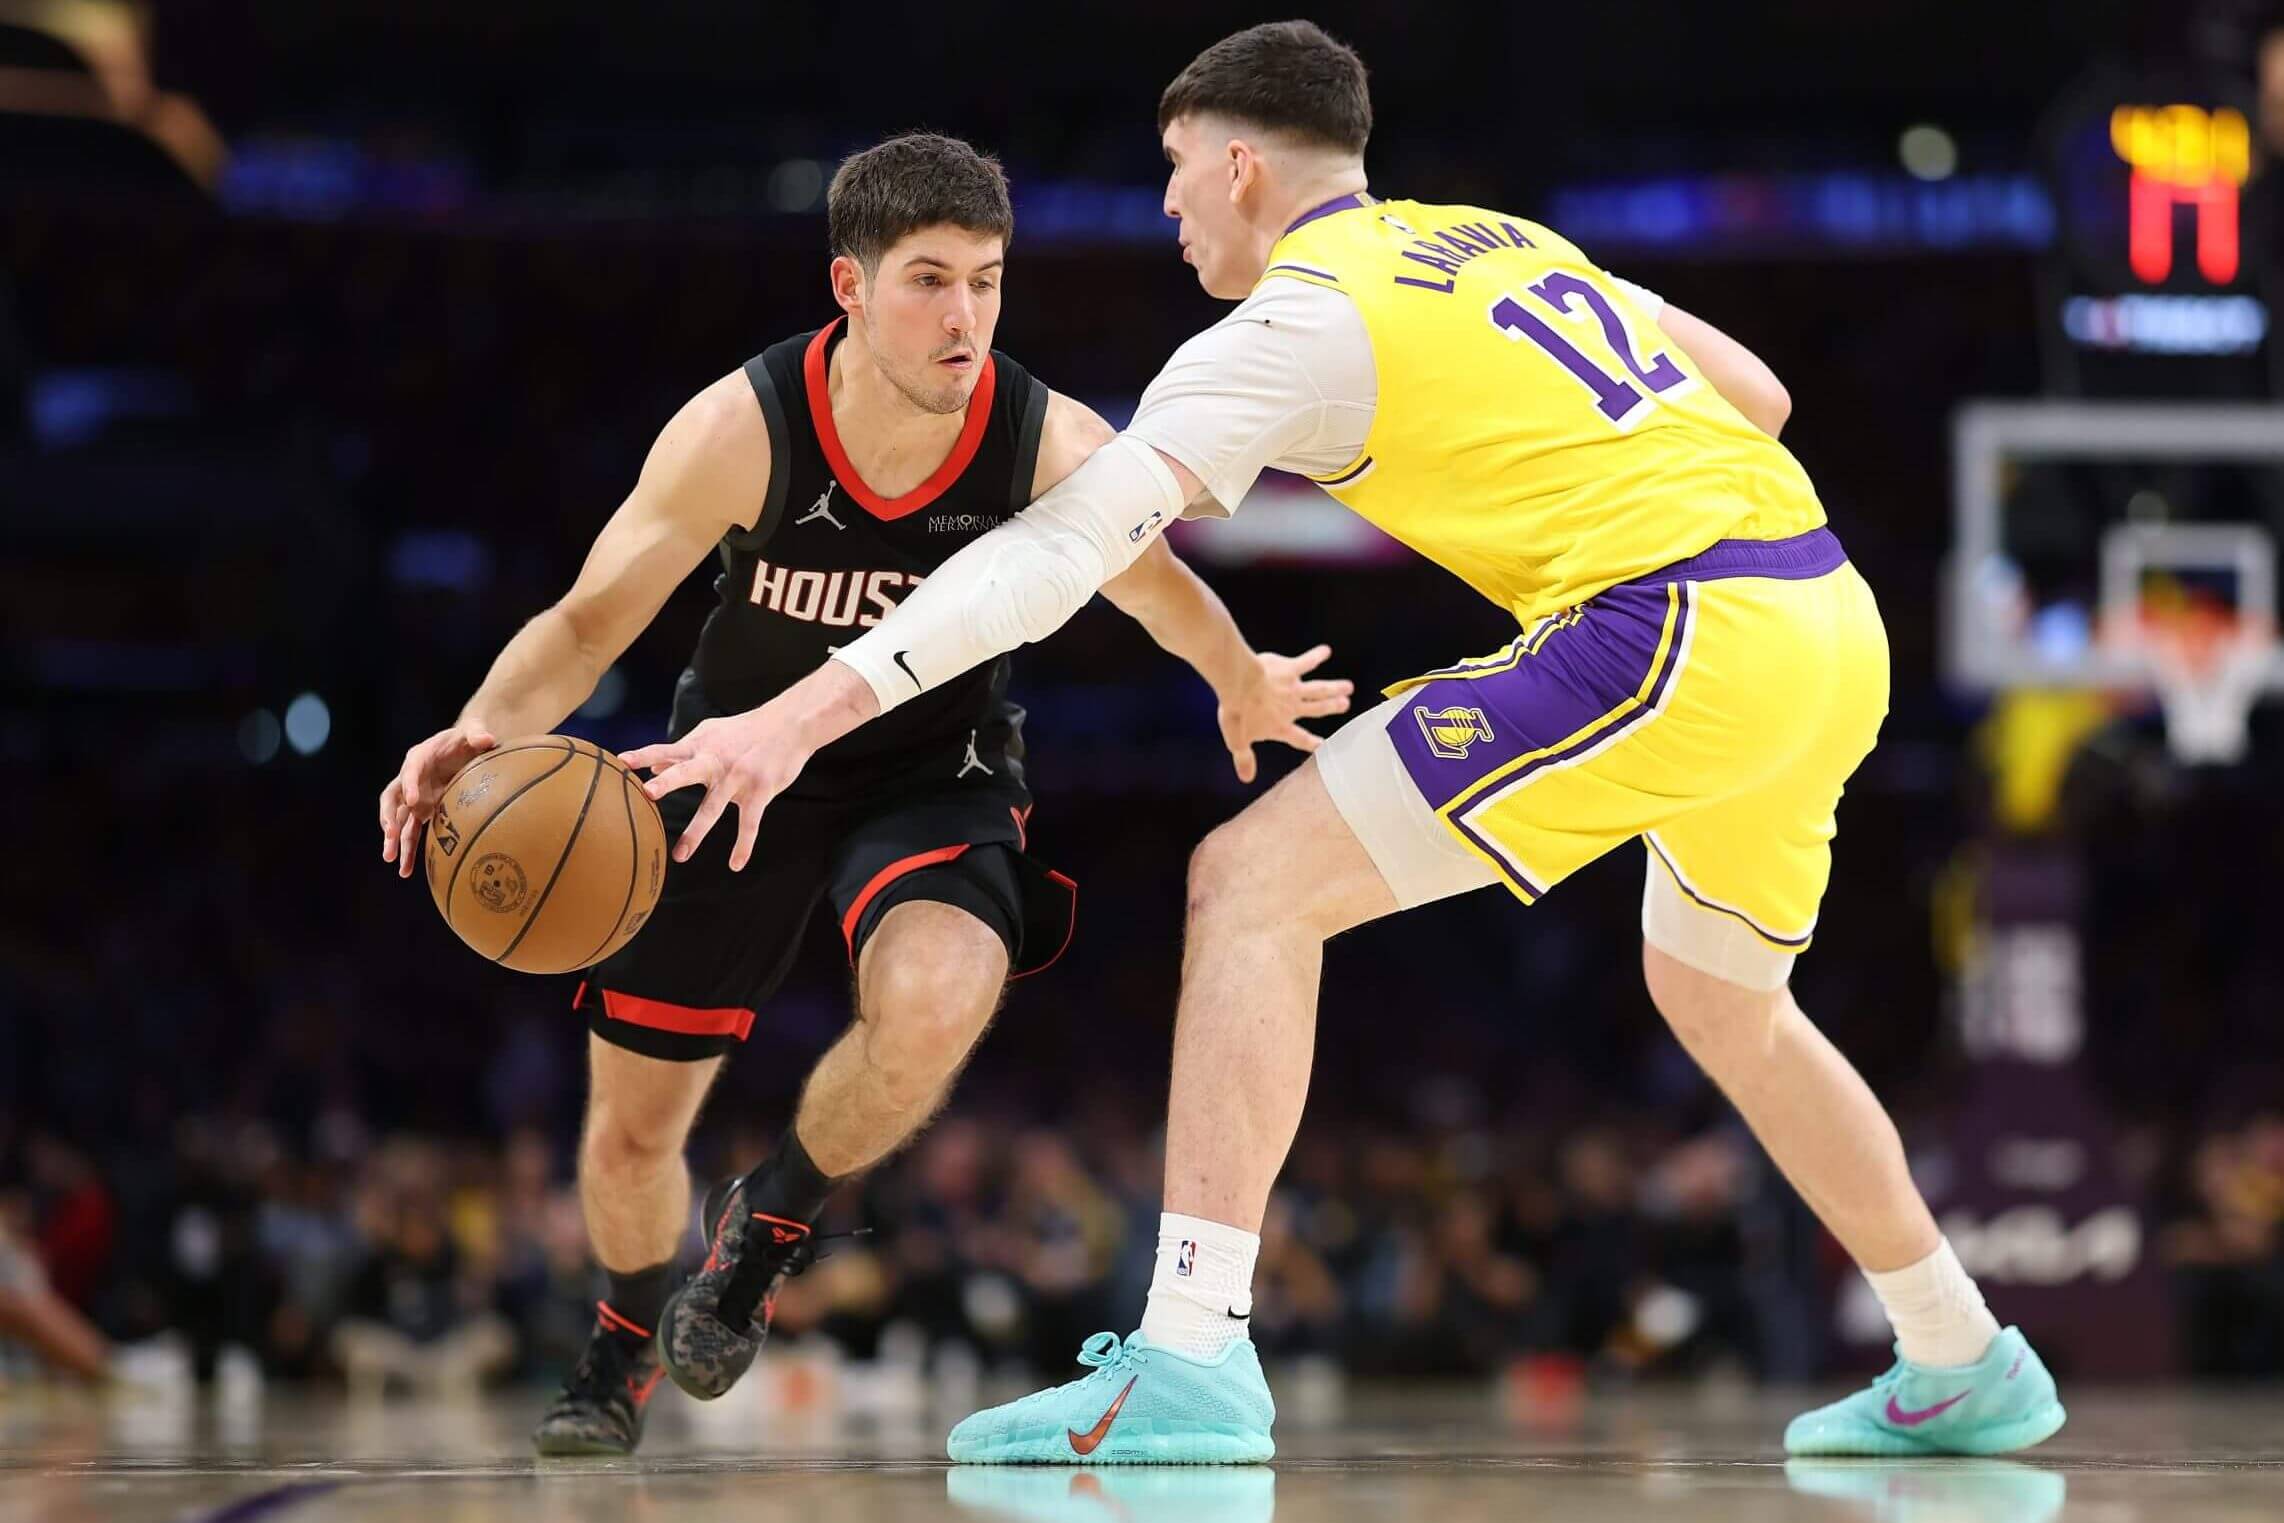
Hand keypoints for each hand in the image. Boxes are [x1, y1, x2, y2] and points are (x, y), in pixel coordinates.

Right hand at [378, 723, 497, 878]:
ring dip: (394, 839)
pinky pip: (411, 831)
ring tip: (391, 859)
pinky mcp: (423, 810)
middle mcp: (411, 778)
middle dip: (389, 815)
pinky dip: (408, 849)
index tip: (414, 800)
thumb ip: (477, 733)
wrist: (466, 747)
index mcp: (421, 756)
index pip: (410, 769)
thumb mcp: (473, 731)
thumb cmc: (467, 738)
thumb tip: (487, 739)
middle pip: (393, 797)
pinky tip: (406, 870)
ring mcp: (415, 796)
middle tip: (390, 833)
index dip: (410, 784)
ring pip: (399, 819)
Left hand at [622, 707, 813, 871]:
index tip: (620, 761)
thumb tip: (651, 767)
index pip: (665, 751)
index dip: (643, 756)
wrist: (789, 725)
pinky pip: (749, 824)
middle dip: (668, 782)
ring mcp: (737, 778)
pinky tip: (735, 864)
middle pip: (687, 772)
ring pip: (713, 808)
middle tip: (648, 793)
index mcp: (700, 747)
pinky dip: (743, 845)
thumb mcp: (710, 735)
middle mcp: (715, 762)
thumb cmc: (744, 731)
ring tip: (680, 855)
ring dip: (696, 832)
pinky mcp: (759, 792)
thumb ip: (681, 752)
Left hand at [1216, 644, 1354, 783]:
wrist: (1238, 685)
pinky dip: (1316, 656)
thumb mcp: (1237, 739)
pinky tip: (1325, 650)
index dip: (1311, 743)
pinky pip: (1306, 662)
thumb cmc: (1237, 712)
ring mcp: (1293, 688)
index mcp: (1280, 726)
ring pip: (1318, 689)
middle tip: (1346, 704)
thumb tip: (1246, 778)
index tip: (1323, 744)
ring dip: (1334, 687)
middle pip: (1316, 709)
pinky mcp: (1289, 669)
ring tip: (1348, 686)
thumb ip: (1244, 758)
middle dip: (1332, 707)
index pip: (1299, 738)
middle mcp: (1291, 708)